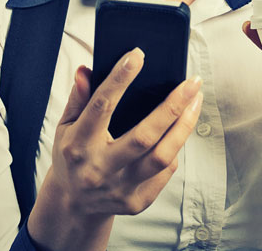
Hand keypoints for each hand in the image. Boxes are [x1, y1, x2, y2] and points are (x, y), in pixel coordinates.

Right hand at [28, 48, 201, 249]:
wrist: (72, 205)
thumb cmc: (71, 156)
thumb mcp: (65, 126)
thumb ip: (78, 98)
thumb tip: (86, 69)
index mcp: (78, 145)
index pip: (102, 106)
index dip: (120, 79)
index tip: (138, 56)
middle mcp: (99, 169)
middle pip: (144, 136)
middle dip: (172, 106)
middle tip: (192, 82)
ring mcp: (119, 189)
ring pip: (161, 157)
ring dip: (184, 126)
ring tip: (195, 101)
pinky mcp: (136, 202)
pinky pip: (165, 172)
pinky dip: (175, 147)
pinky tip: (180, 129)